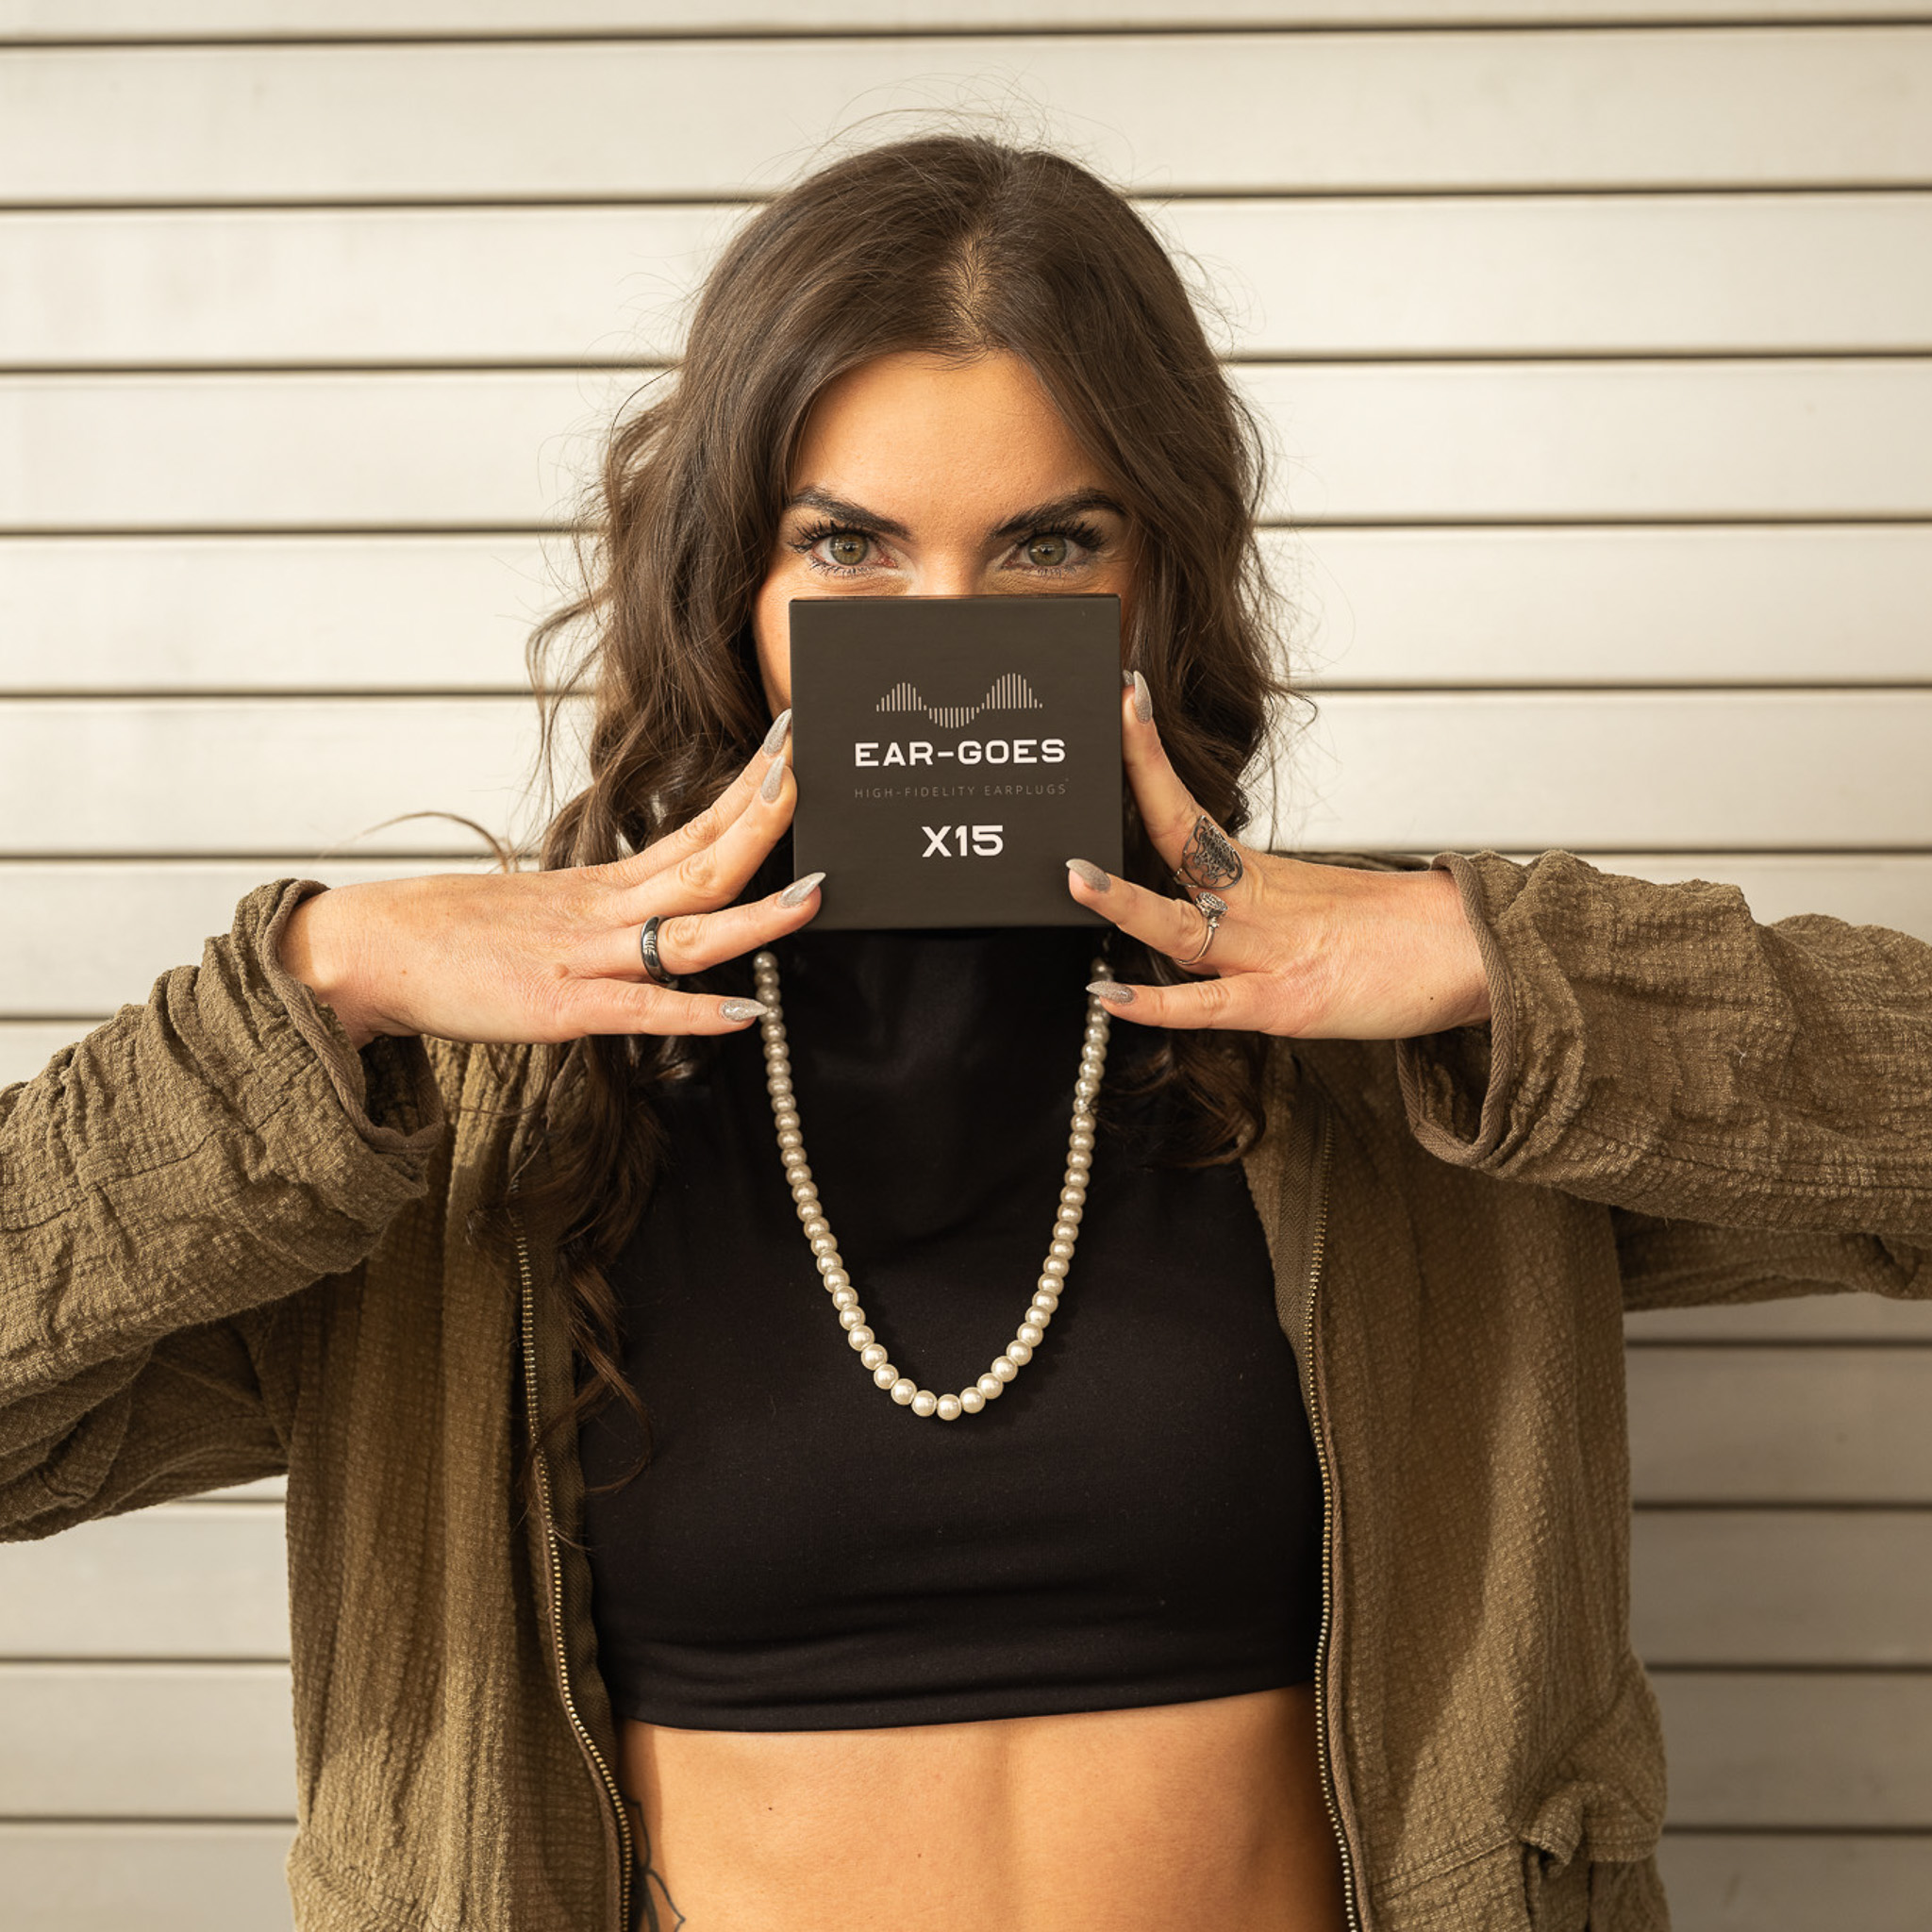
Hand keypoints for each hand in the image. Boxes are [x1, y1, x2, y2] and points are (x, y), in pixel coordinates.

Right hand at [279, 717, 820, 1049]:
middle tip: (814, 776)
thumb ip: (603, 910)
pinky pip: (641, 1012)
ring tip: (813, 896)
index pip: (691, 829)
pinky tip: (746, 1016)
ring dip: (754, 916)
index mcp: (603, 886)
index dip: (747, 793)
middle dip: (764, 822)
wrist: (370, 952)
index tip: (792, 751)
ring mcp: (584, 958)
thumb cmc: (454, 935)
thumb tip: (653, 910)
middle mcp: (602, 911)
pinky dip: (696, 1014)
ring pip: (685, 933)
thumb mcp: (542, 907)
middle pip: (700, 862)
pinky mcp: (560, 1010)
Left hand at [1063, 677, 1490, 1038]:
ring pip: (1181, 924)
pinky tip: (1112, 997)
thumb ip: (1256, 905)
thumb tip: (1201, 904)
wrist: (1478, 954)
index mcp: (1261, 876)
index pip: (1189, 809)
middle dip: (1137, 785)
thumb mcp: (1318, 904)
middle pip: (1179, 840)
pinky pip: (1208, 1006)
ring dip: (1124, 902)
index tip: (1124, 702)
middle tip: (1095, 737)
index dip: (1151, 759)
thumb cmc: (1402, 936)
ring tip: (1075, 878)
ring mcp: (1270, 953)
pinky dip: (1156, 1005)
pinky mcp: (1284, 1004)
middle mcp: (1258, 904)